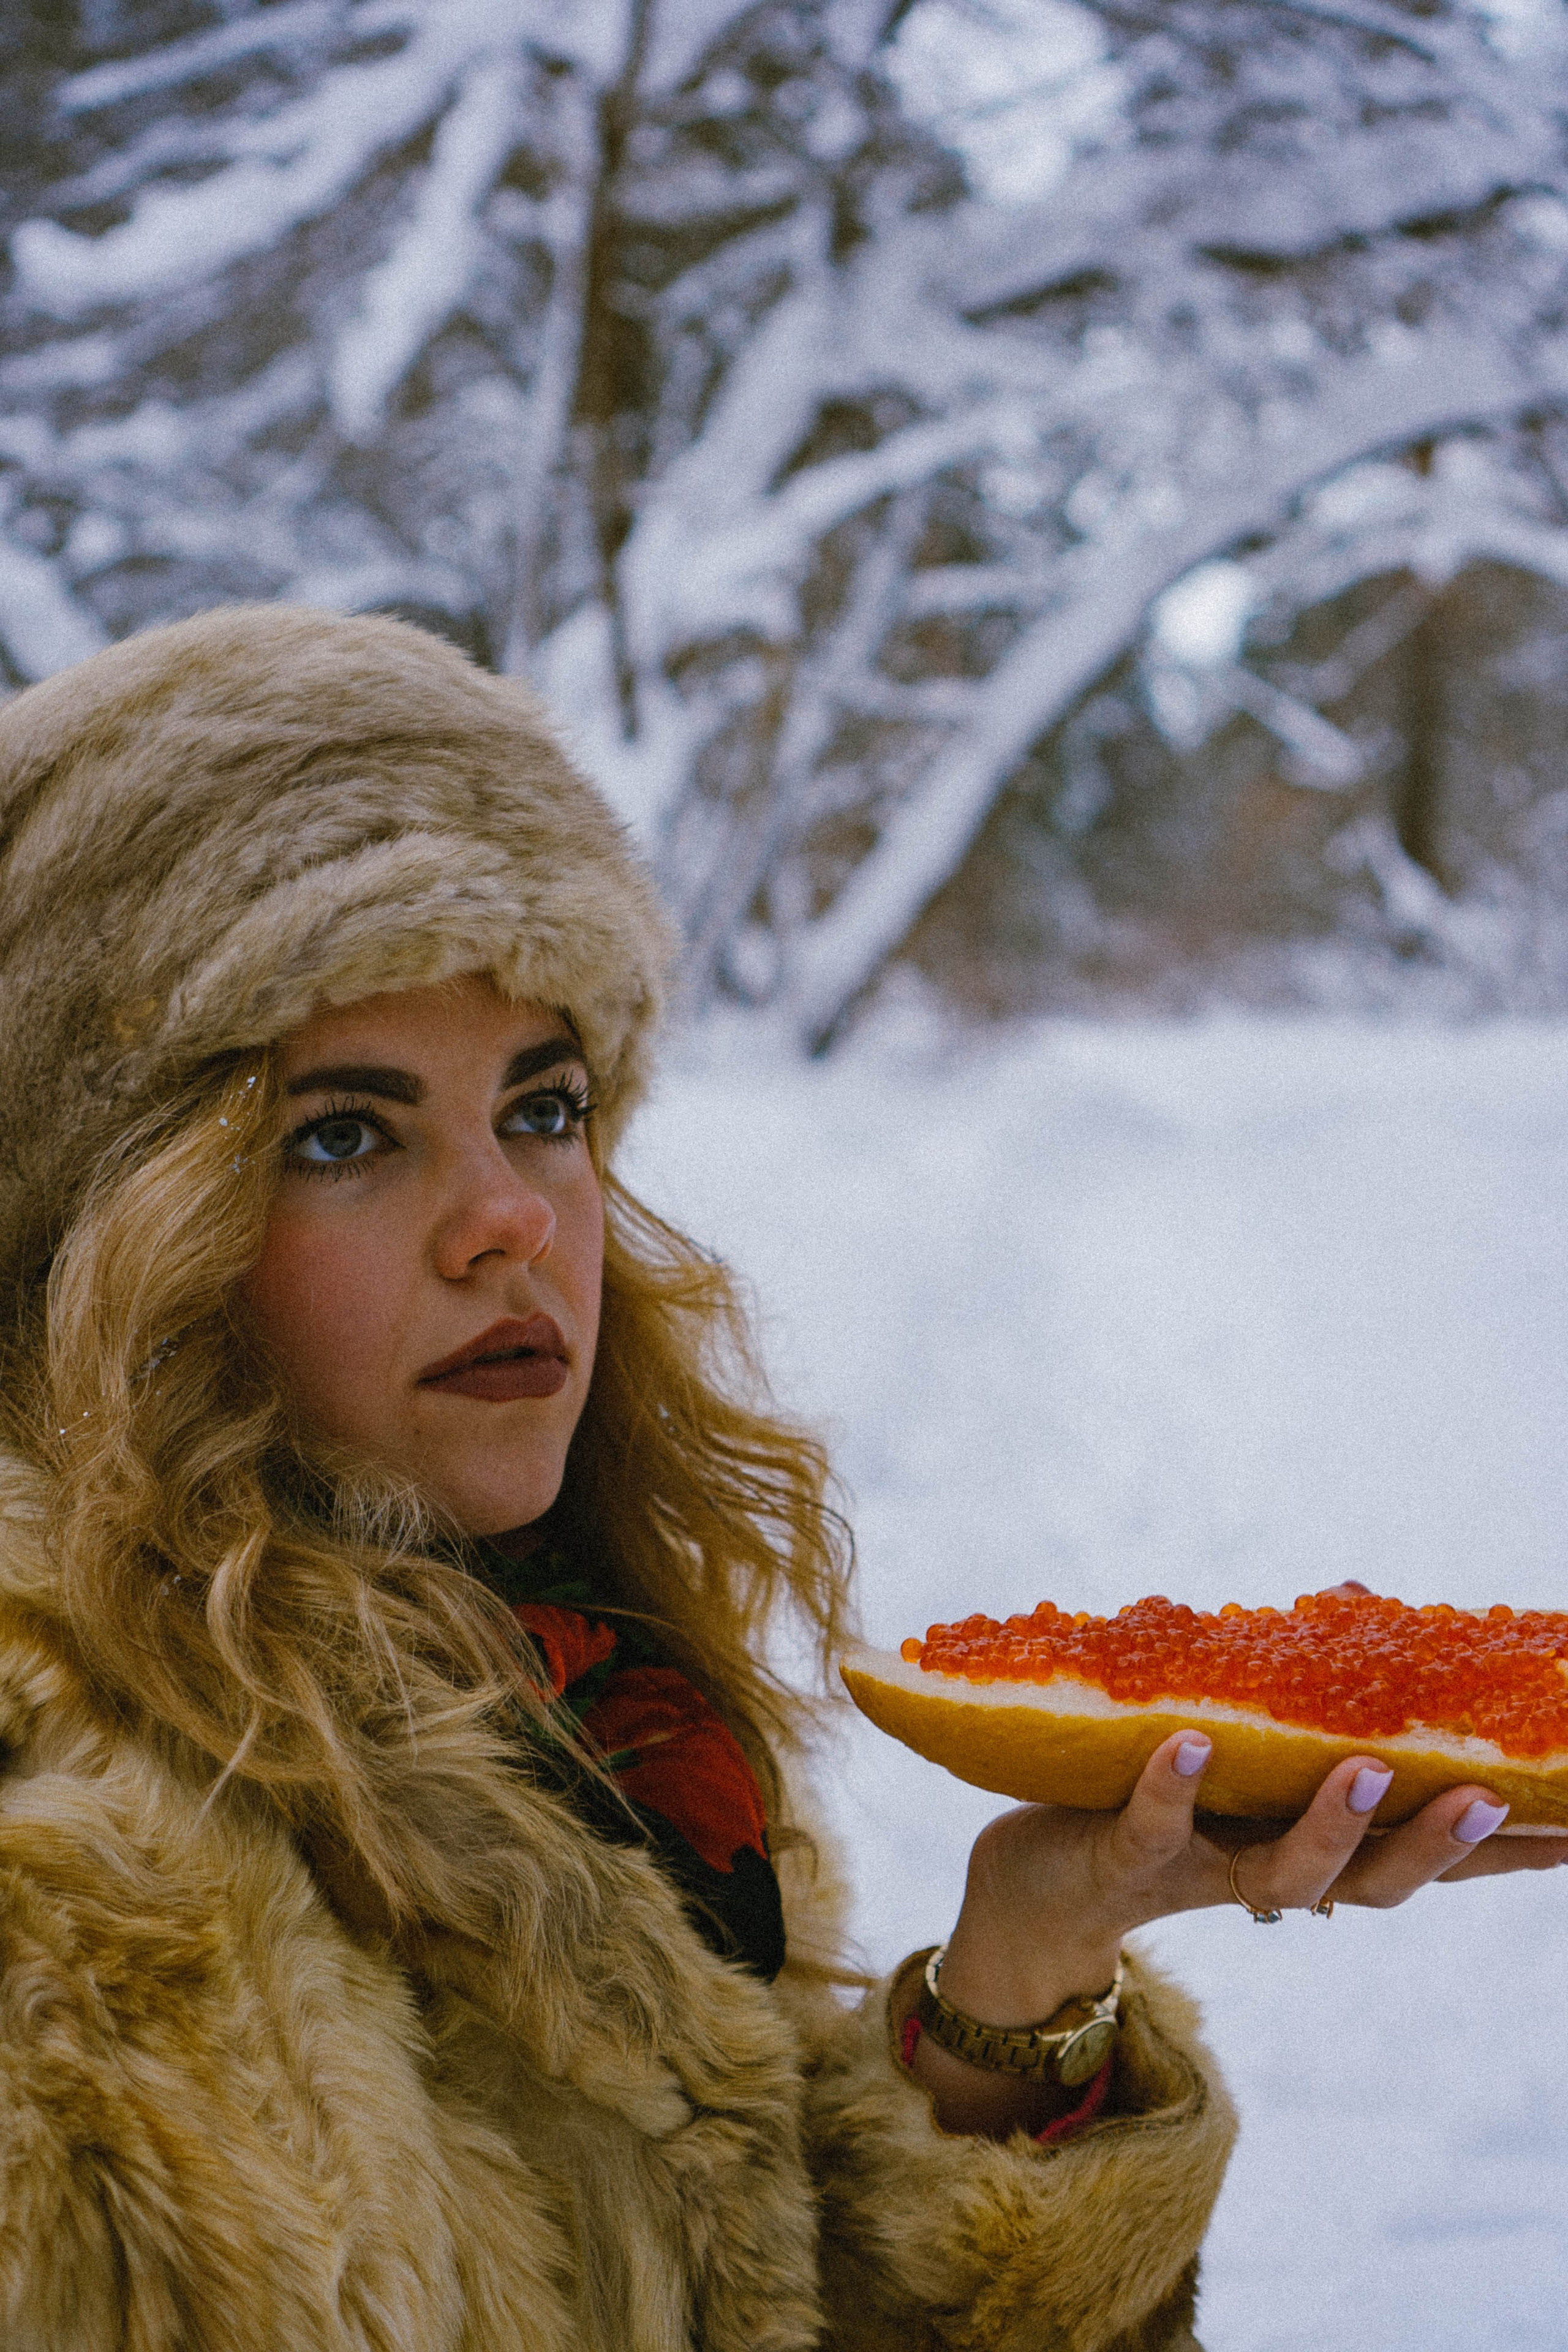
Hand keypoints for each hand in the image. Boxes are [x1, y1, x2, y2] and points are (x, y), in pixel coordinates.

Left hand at [907, 1729, 1567, 2133]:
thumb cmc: (1155, 1802)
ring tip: (1365, 1768)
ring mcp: (1200, 1875)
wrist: (1035, 1886)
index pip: (1425, 1859)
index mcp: (1312, 1849)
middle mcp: (1269, 1875)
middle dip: (1436, 1846)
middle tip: (1492, 1798)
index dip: (1504, 1852)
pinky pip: (1154, 1827)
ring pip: (1283, 1874)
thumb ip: (1301, 1697)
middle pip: (1375, 1884)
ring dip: (1331, 1825)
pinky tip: (1191, 1746)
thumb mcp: (1242, 1749)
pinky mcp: (1122, 1859)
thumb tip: (1362, 1600)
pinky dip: (1174, 1788)